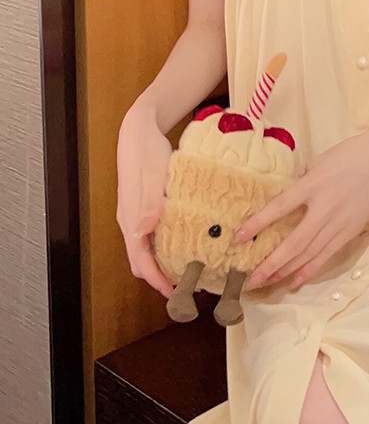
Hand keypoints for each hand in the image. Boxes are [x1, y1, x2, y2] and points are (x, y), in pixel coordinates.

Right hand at [116, 106, 176, 297]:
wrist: (139, 130)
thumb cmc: (147, 151)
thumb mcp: (152, 176)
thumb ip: (149, 203)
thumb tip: (144, 230)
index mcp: (131, 218)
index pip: (139, 260)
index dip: (156, 280)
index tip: (173, 293)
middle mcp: (130, 220)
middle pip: (139, 260)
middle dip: (158, 277)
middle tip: (184, 285)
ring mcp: (134, 214)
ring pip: (143, 249)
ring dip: (159, 263)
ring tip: (184, 269)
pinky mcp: (141, 207)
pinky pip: (148, 236)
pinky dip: (161, 247)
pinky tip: (180, 243)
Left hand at [233, 127, 368, 289]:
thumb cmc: (351, 153)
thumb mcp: (319, 160)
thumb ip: (301, 180)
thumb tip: (287, 196)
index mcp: (313, 184)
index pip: (279, 208)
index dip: (258, 224)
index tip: (238, 238)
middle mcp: (324, 207)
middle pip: (294, 242)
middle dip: (270, 263)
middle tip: (251, 279)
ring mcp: (340, 222)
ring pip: (309, 254)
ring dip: (286, 271)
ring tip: (267, 283)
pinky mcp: (352, 230)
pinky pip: (327, 254)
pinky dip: (310, 269)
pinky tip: (295, 280)